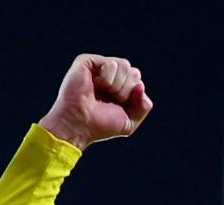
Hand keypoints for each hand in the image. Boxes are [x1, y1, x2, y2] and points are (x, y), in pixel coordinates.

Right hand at [38, 53, 153, 150]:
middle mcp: (110, 75)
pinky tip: (95, 85)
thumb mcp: (130, 121)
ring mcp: (99, 67)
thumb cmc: (101, 125)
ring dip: (117, 86)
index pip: (138, 82)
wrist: (80, 125)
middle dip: (126, 90)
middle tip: (109, 100)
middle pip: (134, 72)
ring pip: (125, 65)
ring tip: (101, 92)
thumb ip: (144, 106)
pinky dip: (107, 78)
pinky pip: (112, 64)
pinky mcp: (88, 61)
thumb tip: (140, 86)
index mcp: (120, 87)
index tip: (118, 106)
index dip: (133, 97)